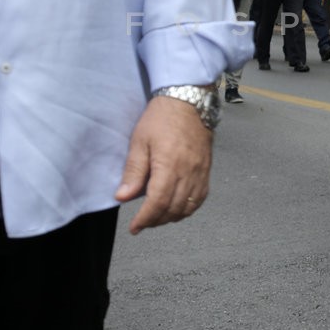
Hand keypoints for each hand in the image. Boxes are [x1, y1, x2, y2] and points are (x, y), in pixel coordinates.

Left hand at [114, 96, 212, 234]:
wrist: (188, 101)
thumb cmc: (160, 119)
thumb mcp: (139, 141)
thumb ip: (133, 171)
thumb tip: (122, 198)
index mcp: (169, 165)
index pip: (158, 202)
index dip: (145, 219)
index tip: (134, 228)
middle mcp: (188, 172)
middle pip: (174, 208)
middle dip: (156, 221)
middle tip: (142, 222)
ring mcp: (201, 172)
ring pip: (189, 206)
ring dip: (172, 217)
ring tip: (157, 217)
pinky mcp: (207, 169)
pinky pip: (201, 197)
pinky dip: (189, 208)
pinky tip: (177, 207)